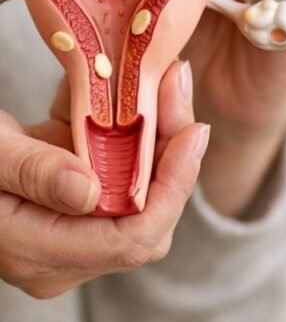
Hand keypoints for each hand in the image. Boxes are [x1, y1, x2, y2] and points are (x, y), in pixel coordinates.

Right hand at [0, 62, 207, 297]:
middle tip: (179, 90)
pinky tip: (148, 99)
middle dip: (175, 153)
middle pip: (151, 216)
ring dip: (164, 140)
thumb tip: (88, 191)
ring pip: (146, 197)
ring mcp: (73, 237)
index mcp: (36, 253)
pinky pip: (128, 181)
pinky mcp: (78, 209)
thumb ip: (33, 171)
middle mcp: (63, 258)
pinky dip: (144, 140)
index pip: (134, 239)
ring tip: (171, 86)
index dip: (173, 187)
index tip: (193, 130)